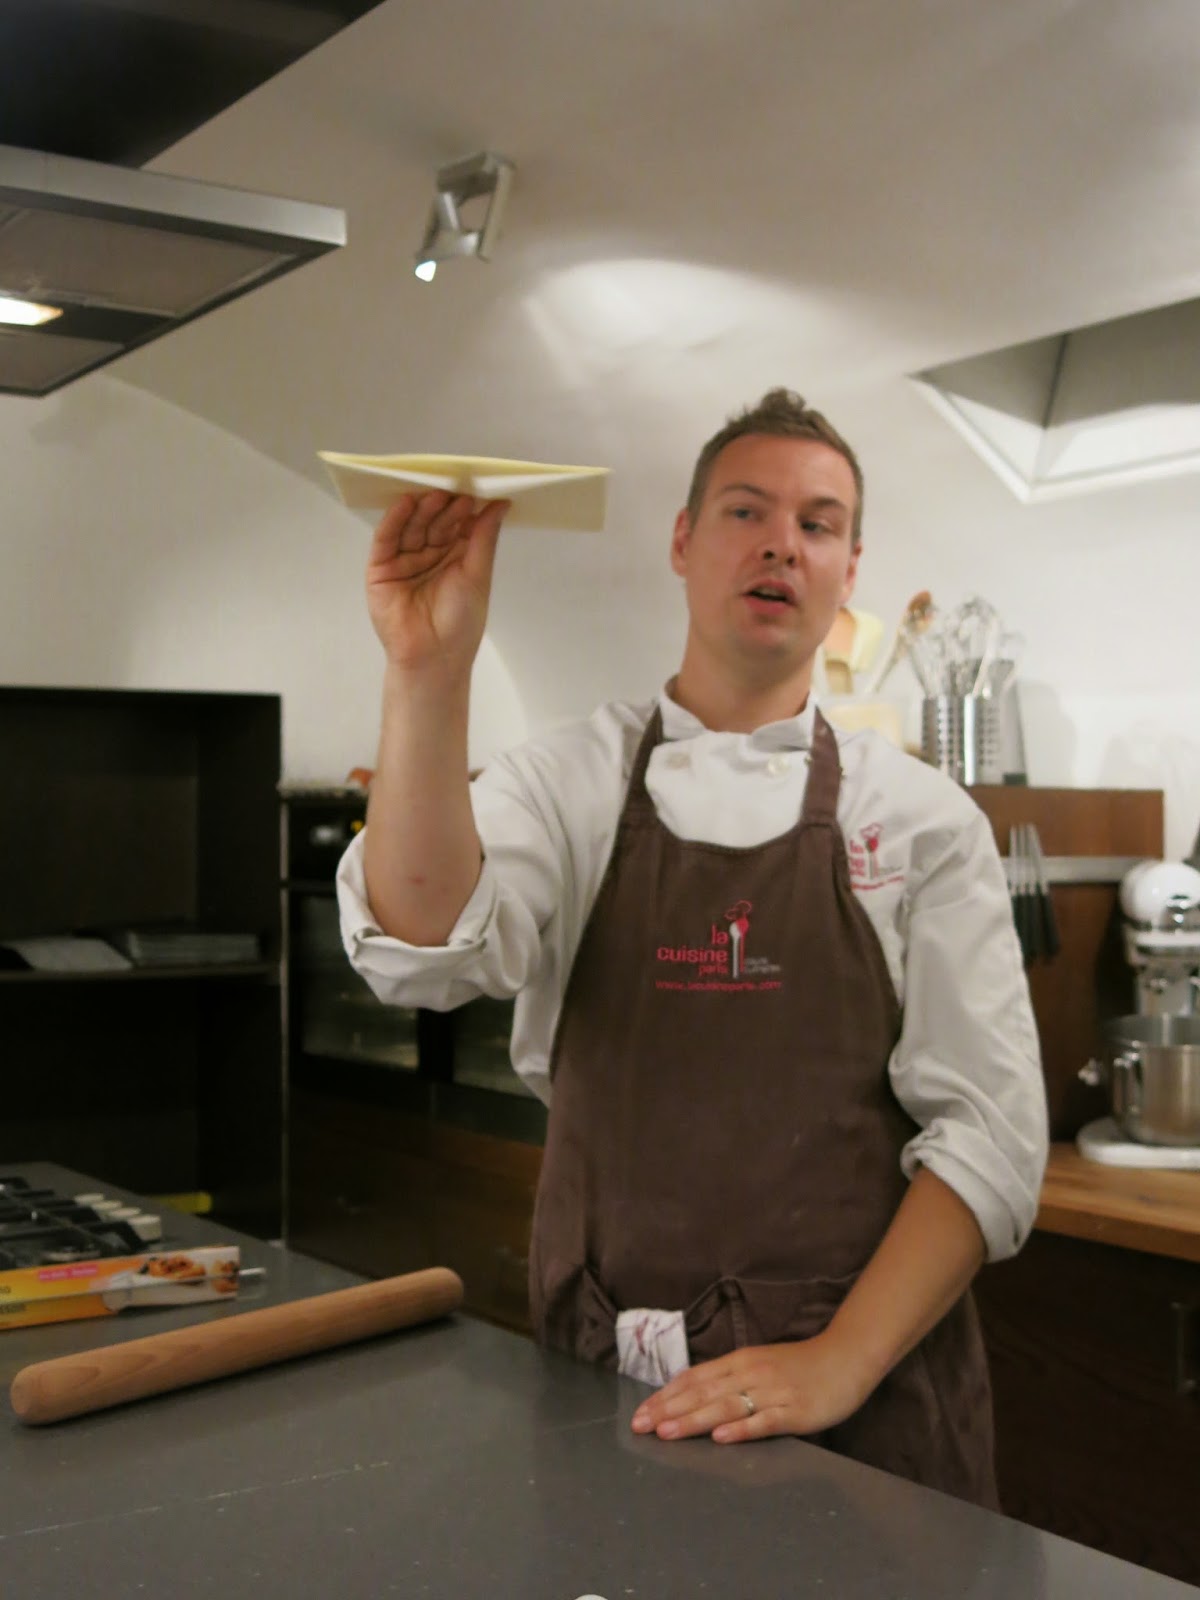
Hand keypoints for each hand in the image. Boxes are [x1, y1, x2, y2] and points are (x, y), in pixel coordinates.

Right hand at [366, 491, 509, 677]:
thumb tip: (500, 504)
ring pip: (411, 527)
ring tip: (434, 494)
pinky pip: (386, 539)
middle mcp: (428, 555)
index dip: (464, 507)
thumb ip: (484, 537)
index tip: (474, 487)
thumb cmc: (461, 622)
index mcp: (454, 557)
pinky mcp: (381, 569)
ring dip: (421, 509)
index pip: (457, 524)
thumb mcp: (478, 574)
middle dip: (443, 506)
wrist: (434, 656)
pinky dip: (394, 520)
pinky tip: (405, 503)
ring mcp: (404, 561)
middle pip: (433, 522)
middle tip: (454, 488)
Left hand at [629, 1334, 875, 1444]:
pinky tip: (722, 1438)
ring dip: (694, 1420)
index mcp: (740, 1361)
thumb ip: (730, 1377)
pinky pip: (764, 1421)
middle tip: (640, 1425)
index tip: (641, 1411)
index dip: (666, 1395)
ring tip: (668, 1432)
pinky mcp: (795, 1412)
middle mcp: (751, 1374)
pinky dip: (741, 1429)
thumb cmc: (800, 1364)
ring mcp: (773, 1393)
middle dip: (669, 1409)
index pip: (695, 1378)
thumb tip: (694, 1393)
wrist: (845, 1357)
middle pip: (703, 1392)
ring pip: (726, 1406)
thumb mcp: (759, 1363)